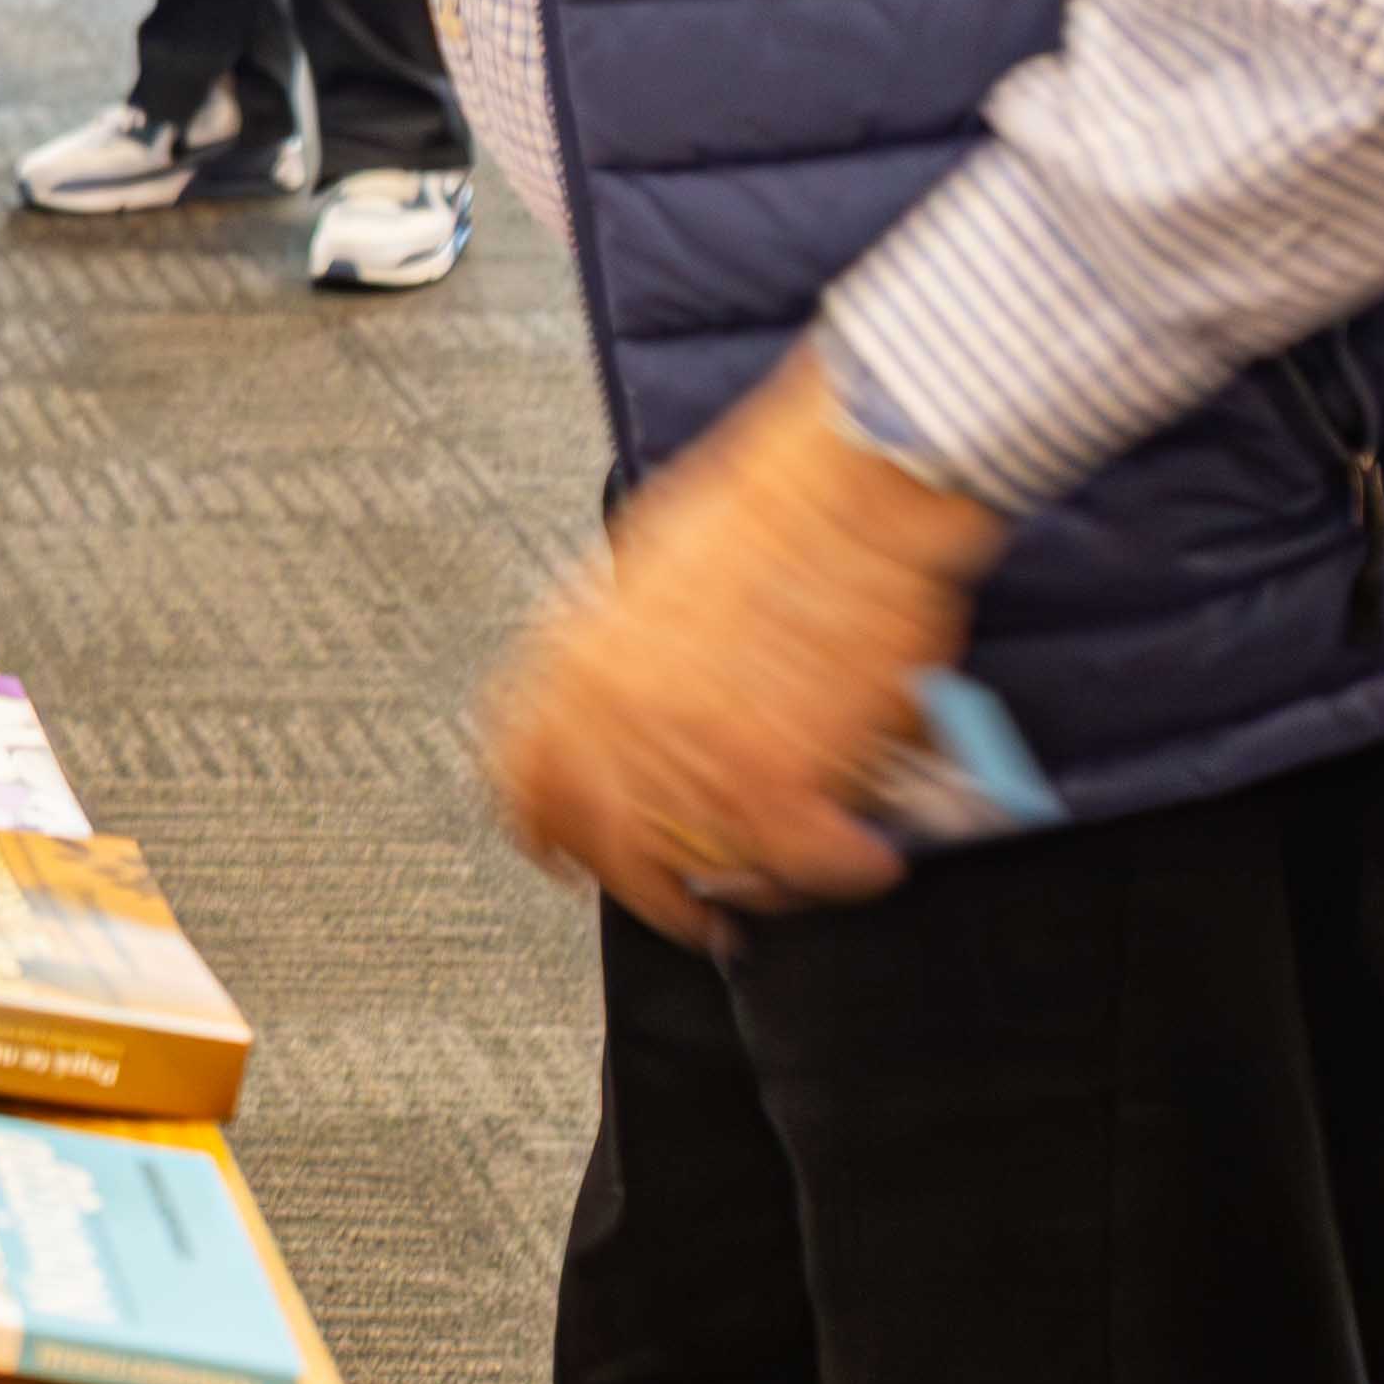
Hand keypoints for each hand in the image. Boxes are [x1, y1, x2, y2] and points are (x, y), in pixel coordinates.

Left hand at [478, 345, 1010, 946]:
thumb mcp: (642, 568)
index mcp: (574, 661)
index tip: (561, 853)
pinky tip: (863, 860)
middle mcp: (620, 717)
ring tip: (786, 883)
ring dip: (756, 887)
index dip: (539, 828)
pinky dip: (841, 870)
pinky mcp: (781, 773)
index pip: (521, 778)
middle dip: (651, 889)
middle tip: (690, 902)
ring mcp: (697, 752)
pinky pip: (804, 861)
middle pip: (607, 849)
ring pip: (711, 868)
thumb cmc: (765, 507)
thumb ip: (617, 649)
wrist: (849, 481)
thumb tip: (618, 702)